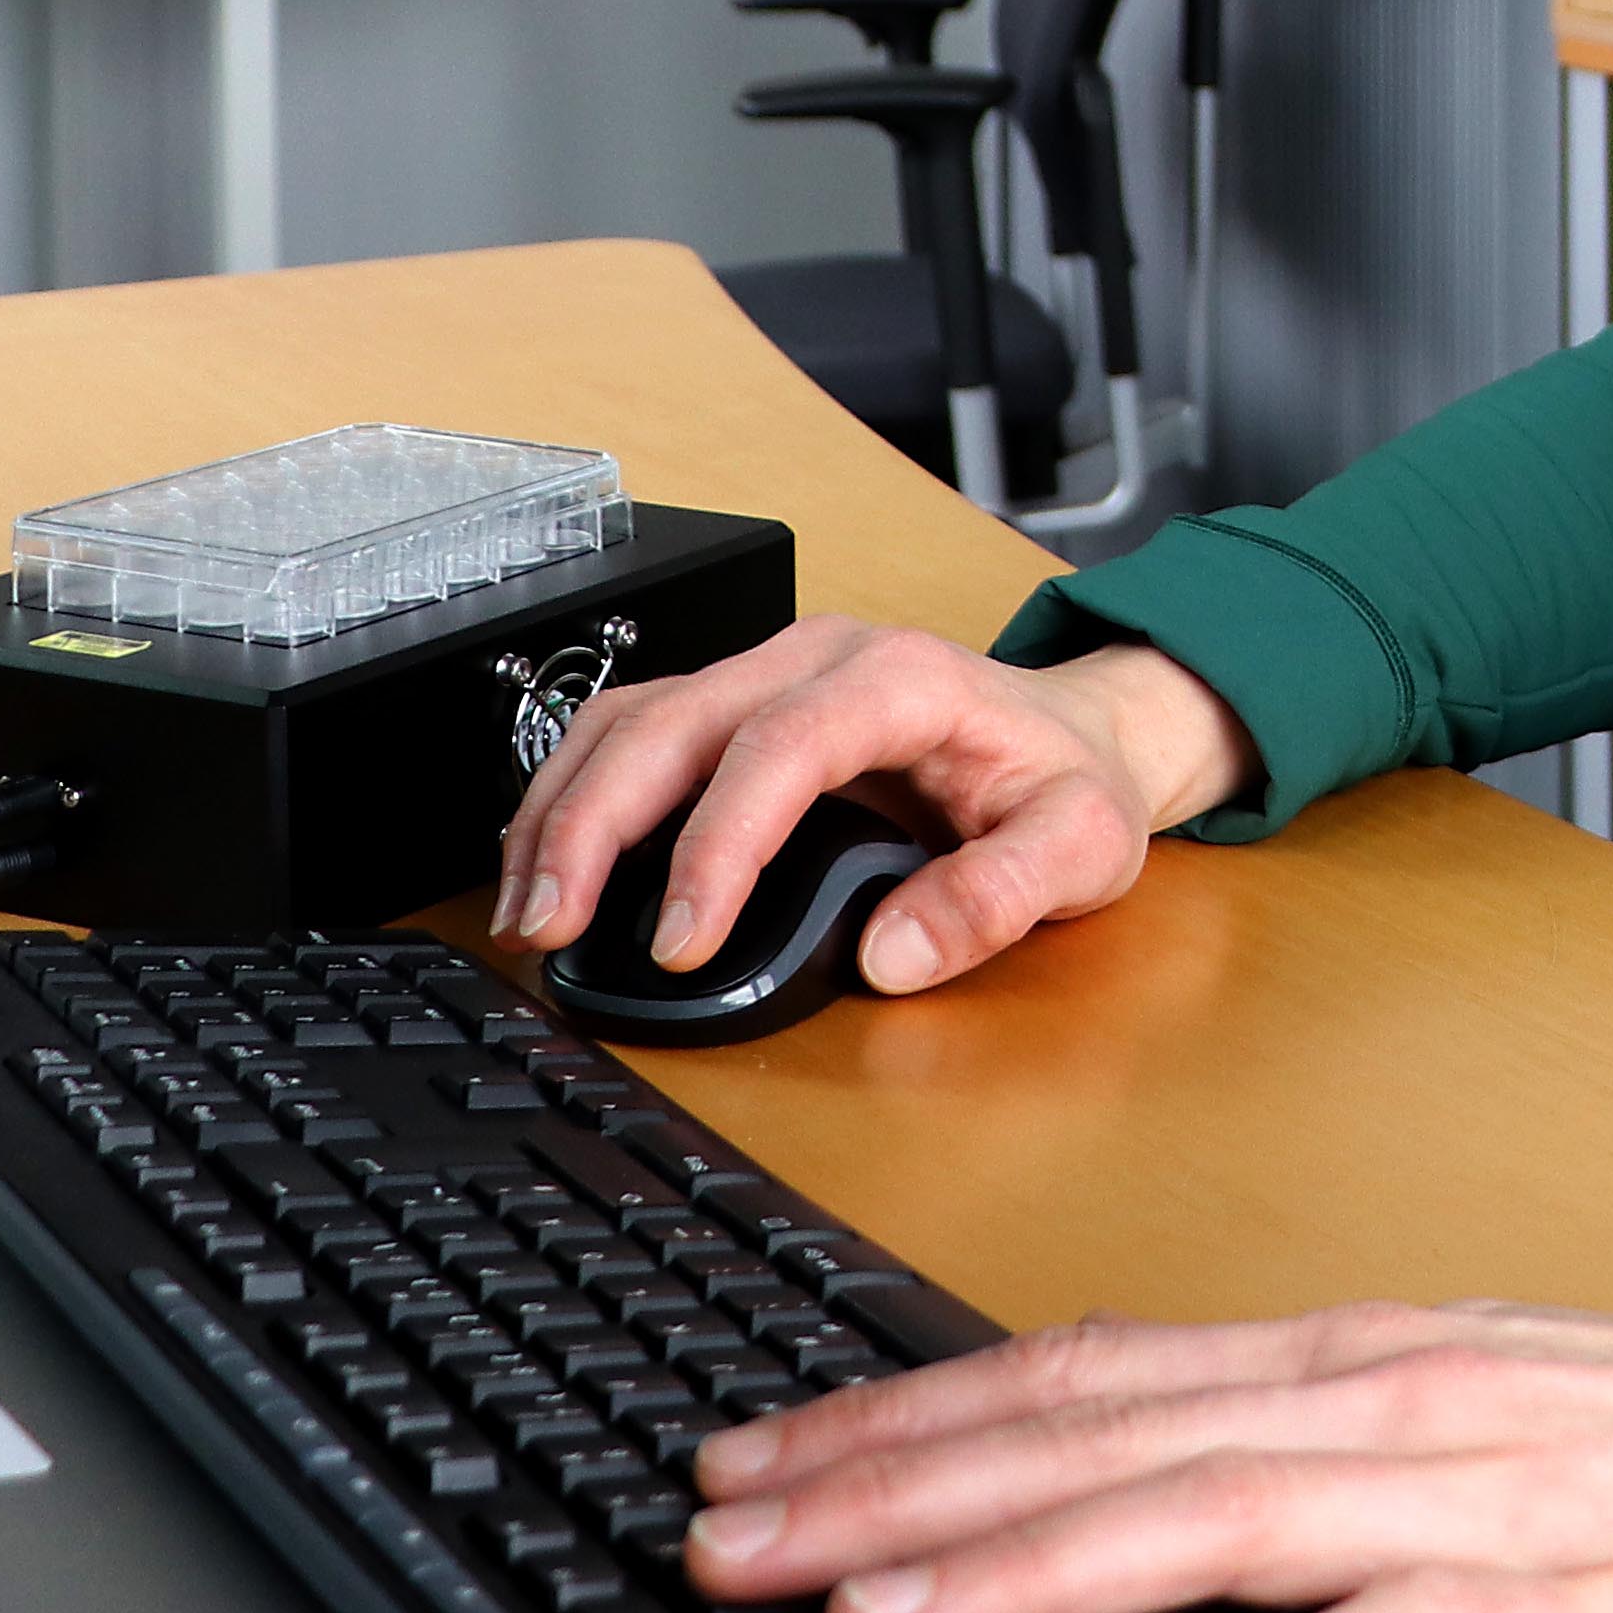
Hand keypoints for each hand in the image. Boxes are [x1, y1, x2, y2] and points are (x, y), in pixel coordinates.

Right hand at [495, 618, 1254, 994]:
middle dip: (596, 824)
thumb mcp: (1081, 842)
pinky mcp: (737, 708)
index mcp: (903, 678)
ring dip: (564, 811)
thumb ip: (1001, 898)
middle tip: (554, 926)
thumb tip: (894, 955)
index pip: (781, 747)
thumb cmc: (1069, 778)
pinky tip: (547, 867)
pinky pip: (631, 734)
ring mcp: (769, 673)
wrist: (1076, 732)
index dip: (716, 842)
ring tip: (531, 912)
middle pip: (675, 721)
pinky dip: (574, 798)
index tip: (683, 936)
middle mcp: (821, 658)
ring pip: (631, 719)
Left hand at [681, 1295, 1612, 1612]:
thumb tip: (1103, 1457)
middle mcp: (1404, 1407)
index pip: (1095, 1372)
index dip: (913, 1417)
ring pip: (1214, 1522)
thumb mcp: (1478, 1395)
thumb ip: (1300, 1425)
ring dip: (1029, 1569)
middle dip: (901, 1492)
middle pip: (1108, 1440)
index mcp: (1373, 1357)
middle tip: (733, 1540)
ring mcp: (1487, 1509)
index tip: (767, 1462)